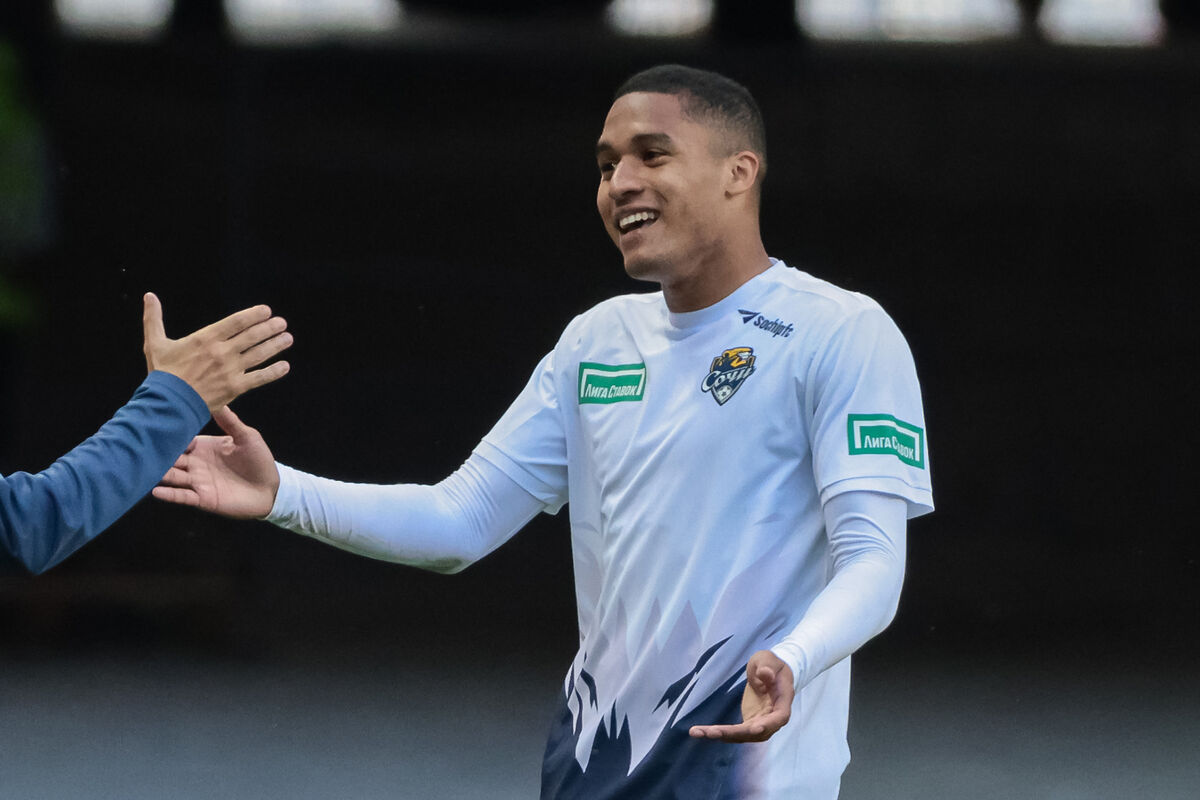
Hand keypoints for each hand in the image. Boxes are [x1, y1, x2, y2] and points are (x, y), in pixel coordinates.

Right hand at [143, 292, 291, 412]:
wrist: (167, 404)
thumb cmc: (162, 373)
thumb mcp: (155, 343)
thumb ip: (154, 318)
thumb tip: (149, 296)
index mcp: (206, 338)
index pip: (236, 322)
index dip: (254, 315)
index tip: (267, 311)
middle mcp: (222, 352)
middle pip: (253, 336)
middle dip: (270, 328)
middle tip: (282, 323)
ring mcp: (231, 370)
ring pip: (260, 354)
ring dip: (276, 345)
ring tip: (288, 338)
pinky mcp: (235, 388)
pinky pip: (259, 378)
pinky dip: (274, 371)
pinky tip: (285, 366)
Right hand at [152, 406, 279, 518]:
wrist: (270, 489)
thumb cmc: (259, 461)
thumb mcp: (247, 437)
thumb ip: (230, 422)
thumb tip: (217, 399)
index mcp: (203, 447)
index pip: (180, 439)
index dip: (169, 434)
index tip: (153, 424)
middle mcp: (195, 463)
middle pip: (171, 458)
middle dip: (156, 453)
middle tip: (137, 446)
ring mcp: (197, 481)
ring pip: (172, 476)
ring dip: (159, 473)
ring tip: (141, 467)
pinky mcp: (203, 499)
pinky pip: (182, 496)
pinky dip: (169, 494)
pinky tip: (155, 490)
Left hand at [688, 650, 793, 742]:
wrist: (770, 673)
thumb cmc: (771, 663)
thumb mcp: (768, 659)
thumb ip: (767, 667)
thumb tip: (766, 675)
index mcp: (782, 701)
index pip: (779, 718)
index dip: (768, 725)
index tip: (754, 729)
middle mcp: (773, 717)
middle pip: (756, 731)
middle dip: (734, 733)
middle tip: (712, 732)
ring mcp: (761, 723)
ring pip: (743, 735)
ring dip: (722, 735)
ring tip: (698, 732)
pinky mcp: (749, 723)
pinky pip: (735, 732)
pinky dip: (719, 733)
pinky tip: (701, 732)